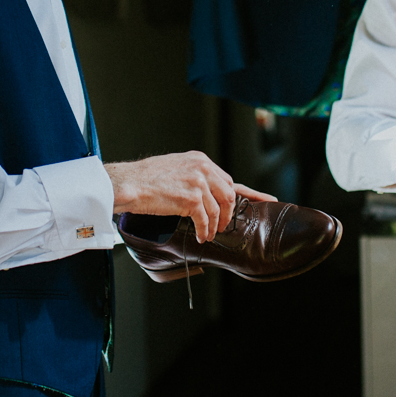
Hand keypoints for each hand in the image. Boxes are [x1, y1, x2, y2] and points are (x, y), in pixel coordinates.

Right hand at [106, 151, 276, 243]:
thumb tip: (206, 194)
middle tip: (222, 226)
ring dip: (215, 226)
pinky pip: (206, 221)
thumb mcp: (175, 167)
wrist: (128, 183)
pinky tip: (201, 236)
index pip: (230, 178)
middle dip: (228, 214)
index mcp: (199, 160)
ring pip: (219, 210)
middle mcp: (202, 168)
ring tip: (208, 233)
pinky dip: (205, 232)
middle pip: (229, 195)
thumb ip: (193, 175)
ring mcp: (198, 183)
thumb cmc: (145, 178)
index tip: (267, 201)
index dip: (250, 194)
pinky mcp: (192, 199)